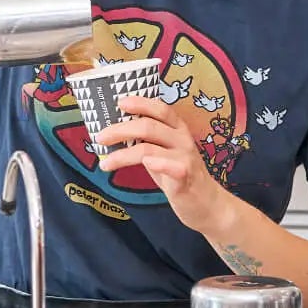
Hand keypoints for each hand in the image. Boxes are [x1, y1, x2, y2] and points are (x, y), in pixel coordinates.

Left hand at [94, 95, 233, 236]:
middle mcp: (182, 139)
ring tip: (105, 163)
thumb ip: (147, 140)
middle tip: (100, 137)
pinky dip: (157, 163)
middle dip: (119, 129)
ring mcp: (185, 157)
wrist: (207, 204)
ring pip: (149, 148)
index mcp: (178, 129)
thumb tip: (114, 131)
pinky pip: (171, 166)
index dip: (141, 103)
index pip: (161, 109)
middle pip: (148, 126)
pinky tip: (145, 164)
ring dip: (122, 155)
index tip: (120, 102)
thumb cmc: (179, 175)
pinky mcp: (186, 177)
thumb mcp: (163, 153)